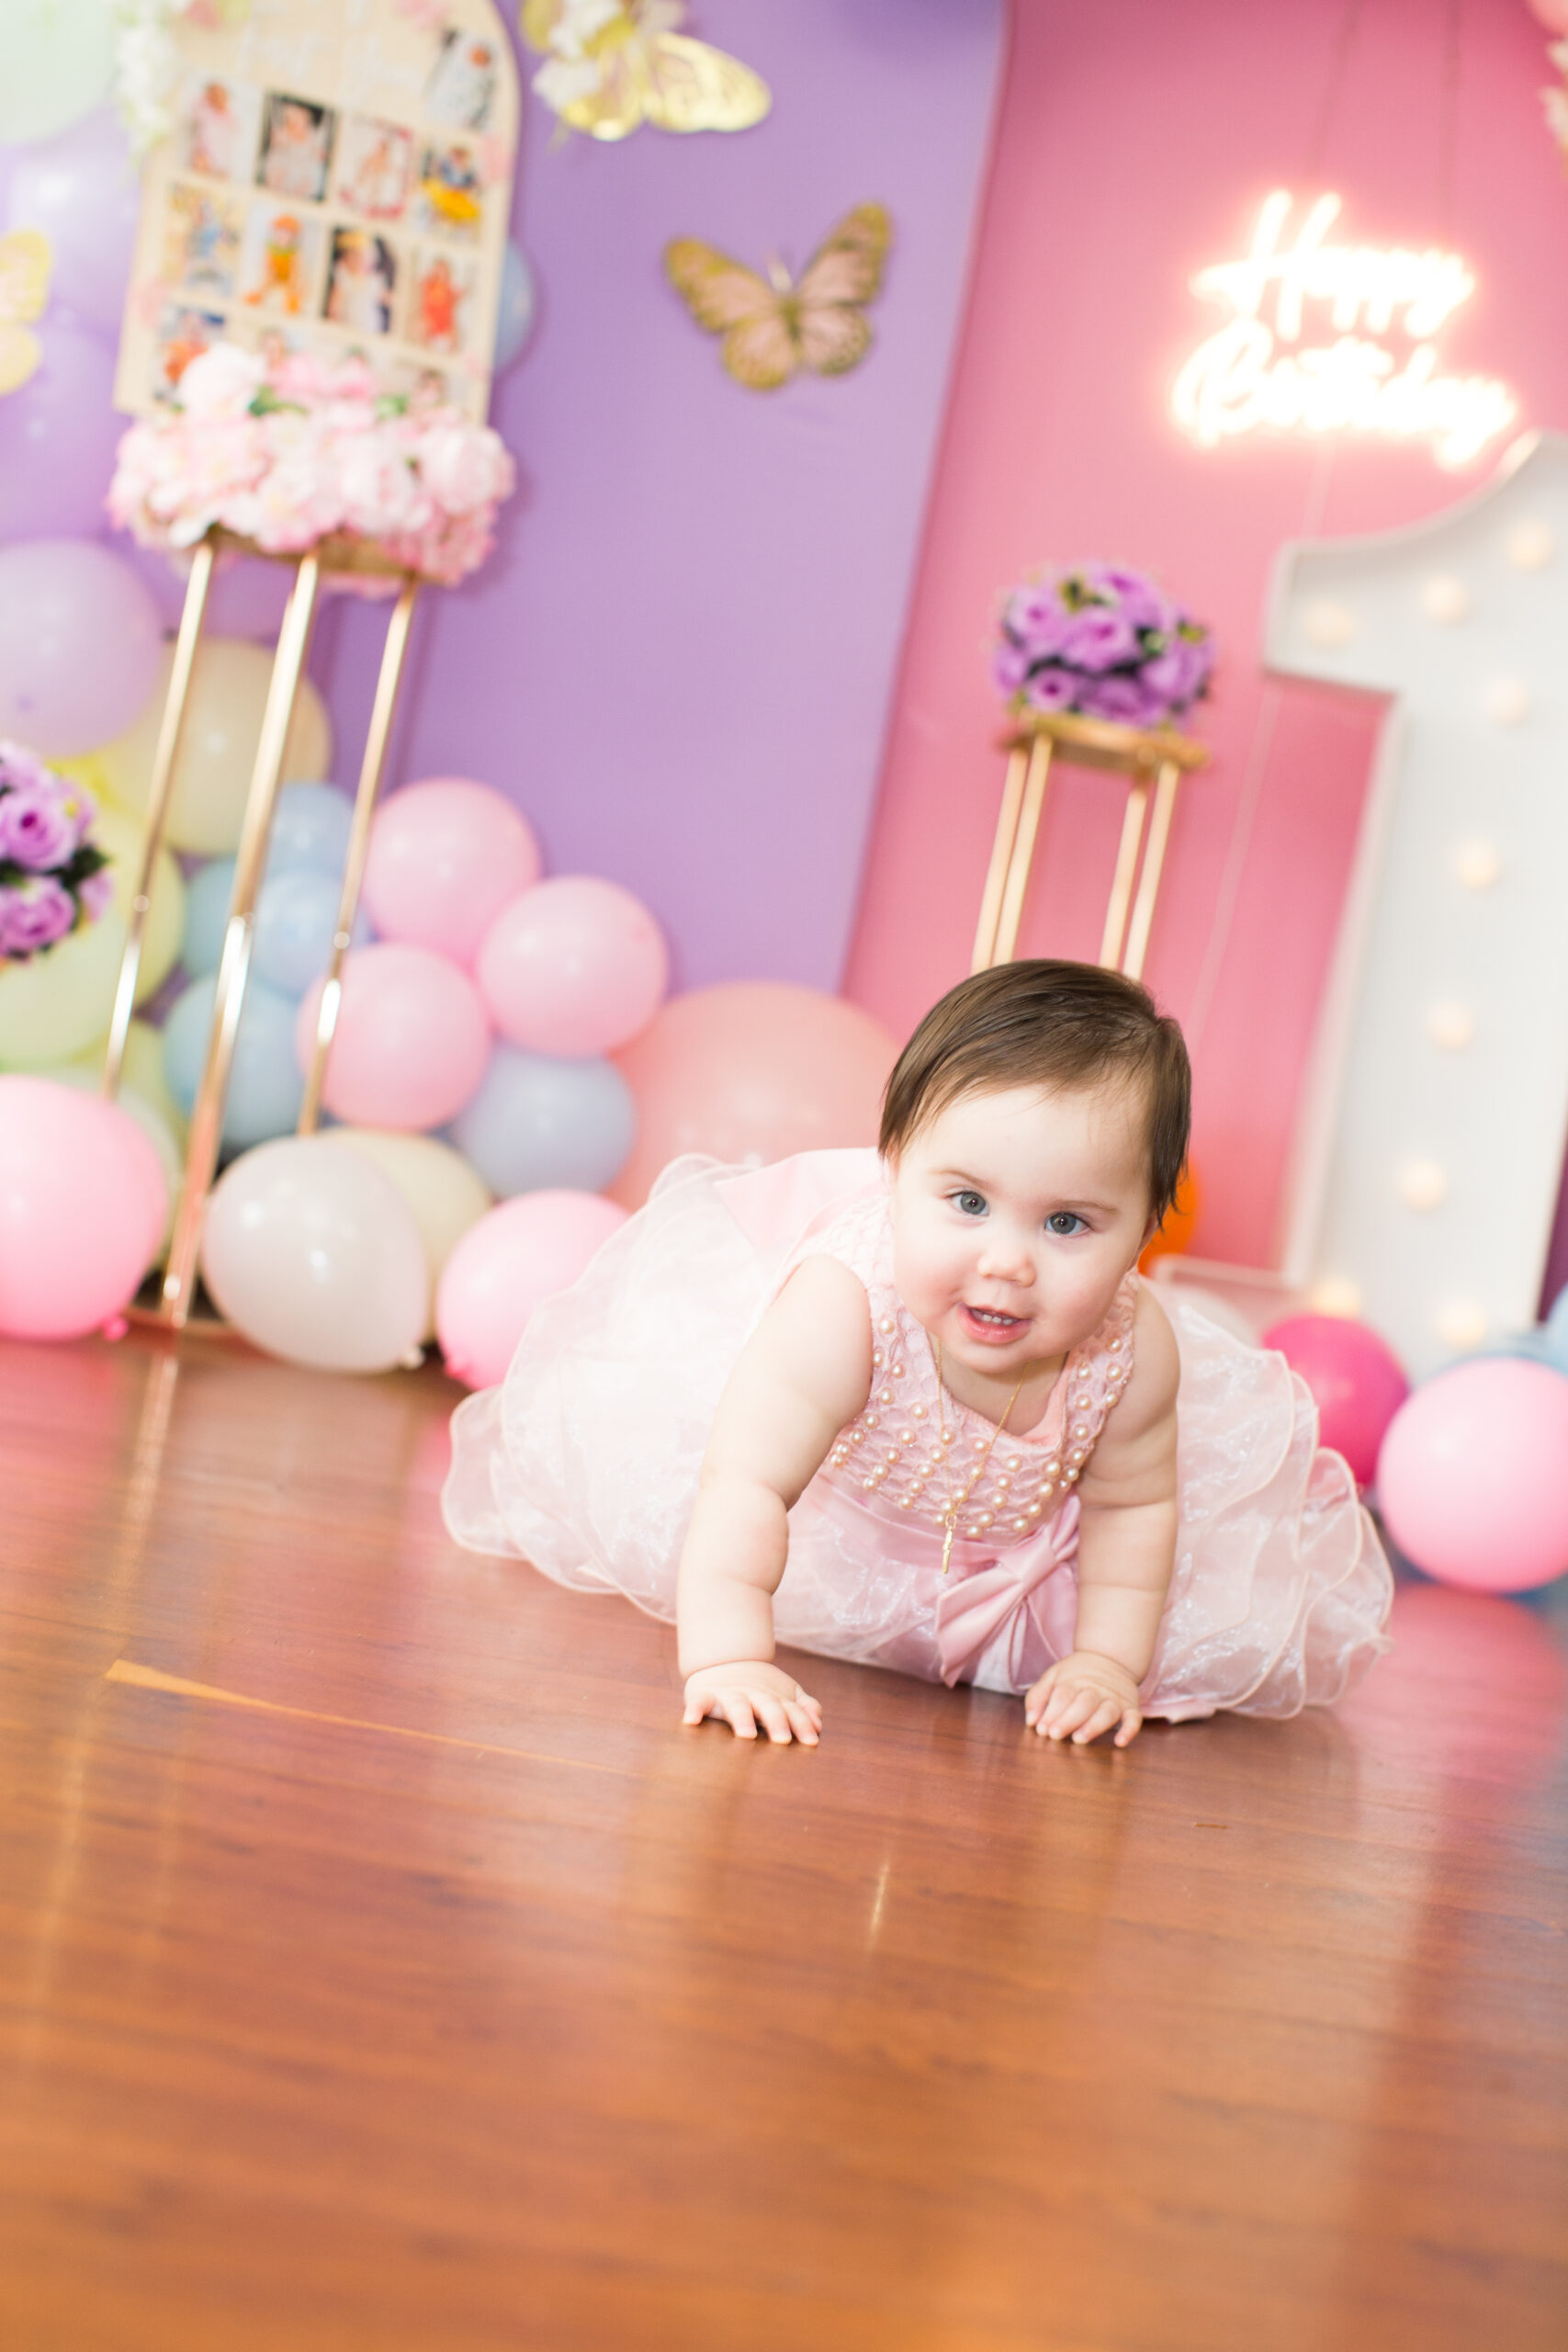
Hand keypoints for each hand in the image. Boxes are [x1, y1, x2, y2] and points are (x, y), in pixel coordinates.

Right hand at [682, 1660, 821, 1744]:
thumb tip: (819, 1725)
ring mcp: (729, 1694)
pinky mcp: (705, 1695)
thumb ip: (804, 1708)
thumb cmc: (760, 1690)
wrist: (723, 1663)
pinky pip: (699, 1702)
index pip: (792, 1710)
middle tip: (783, 1740)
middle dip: (776, 1721)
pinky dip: (695, 1710)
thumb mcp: (786, 1694)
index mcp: (775, 1697)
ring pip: (737, 1705)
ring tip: (747, 1735)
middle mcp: (754, 1694)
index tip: (811, 1743)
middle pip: (767, 1707)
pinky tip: (690, 1721)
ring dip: (742, 1719)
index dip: (802, 1725)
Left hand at [1025, 1651, 1143, 1747]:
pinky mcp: (1131, 1707)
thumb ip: (1038, 1696)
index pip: (1062, 1695)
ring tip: (1079, 1739)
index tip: (1041, 1729)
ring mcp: (1114, 1698)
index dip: (1051, 1712)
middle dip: (1068, 1719)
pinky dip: (1130, 1730)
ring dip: (1094, 1726)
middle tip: (1054, 1735)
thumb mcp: (1053, 1676)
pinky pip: (1134, 1719)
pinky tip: (1120, 1742)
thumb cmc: (1076, 1674)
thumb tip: (1030, 1721)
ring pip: (1107, 1711)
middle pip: (1083, 1703)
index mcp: (1074, 1681)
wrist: (1110, 1657)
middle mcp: (1096, 1689)